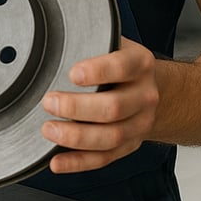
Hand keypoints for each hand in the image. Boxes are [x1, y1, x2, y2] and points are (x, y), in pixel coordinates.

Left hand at [40, 37, 158, 173]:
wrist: (151, 88)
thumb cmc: (122, 63)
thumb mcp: (114, 42)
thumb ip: (92, 40)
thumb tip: (54, 38)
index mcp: (140, 64)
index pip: (122, 67)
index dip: (97, 71)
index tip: (72, 73)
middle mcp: (145, 95)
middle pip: (114, 107)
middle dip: (77, 107)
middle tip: (49, 102)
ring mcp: (140, 124)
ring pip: (110, 137)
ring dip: (76, 136)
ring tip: (49, 129)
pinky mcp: (130, 145)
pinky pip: (104, 159)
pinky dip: (78, 162)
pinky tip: (56, 161)